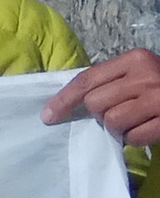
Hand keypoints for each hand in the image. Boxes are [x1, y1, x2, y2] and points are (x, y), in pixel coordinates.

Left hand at [44, 49, 159, 144]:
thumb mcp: (141, 72)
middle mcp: (146, 76)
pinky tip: (146, 129)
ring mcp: (159, 99)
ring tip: (132, 122)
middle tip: (116, 113)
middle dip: (99, 114)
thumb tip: (69, 103)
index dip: (63, 100)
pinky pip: (134, 137)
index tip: (48, 116)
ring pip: (112, 122)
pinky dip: (134, 138)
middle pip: (95, 103)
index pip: (87, 79)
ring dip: (116, 128)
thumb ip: (112, 81)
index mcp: (135, 59)